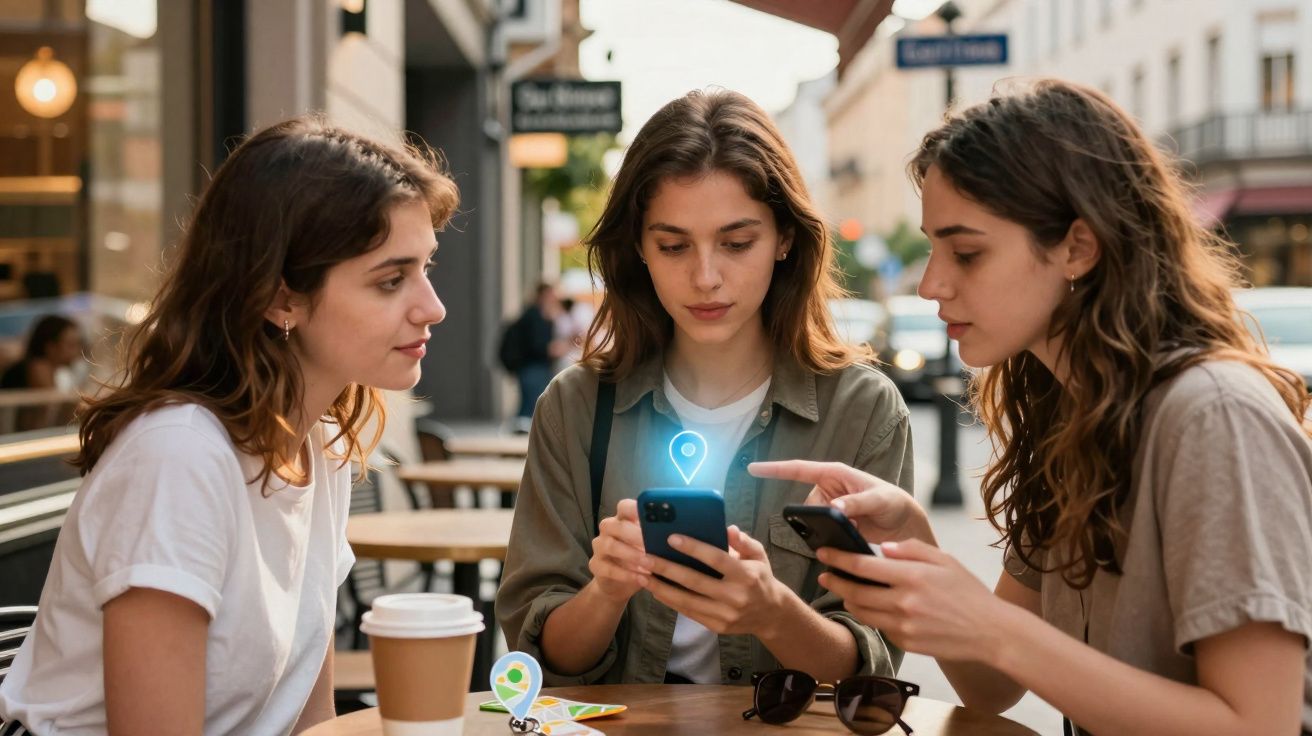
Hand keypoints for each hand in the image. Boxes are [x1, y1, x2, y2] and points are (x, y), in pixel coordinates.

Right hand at [588, 499, 650, 603]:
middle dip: (635, 534)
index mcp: (622, 519)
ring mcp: (599, 546)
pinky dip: (626, 573)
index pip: (624, 507)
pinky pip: (608, 568)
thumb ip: (658, 537)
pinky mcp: (595, 565)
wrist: (618, 583)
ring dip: (631, 554)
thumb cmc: (640, 559)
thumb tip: (680, 533)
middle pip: (616, 525)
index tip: (651, 514)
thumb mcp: (651, 547)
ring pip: (611, 545)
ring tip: (648, 563)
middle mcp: (608, 529)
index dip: (635, 508)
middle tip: (652, 543)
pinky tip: (641, 578)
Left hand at [640, 526, 790, 637]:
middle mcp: (735, 597)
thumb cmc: (760, 578)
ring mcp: (725, 614)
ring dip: (661, 588)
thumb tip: (727, 529)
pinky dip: (670, 600)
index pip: (716, 559)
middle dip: (667, 569)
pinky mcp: (717, 626)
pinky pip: (688, 612)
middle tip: (645, 557)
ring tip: (641, 574)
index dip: (693, 548)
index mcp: (746, 575)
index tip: (671, 537)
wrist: (771, 615)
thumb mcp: (759, 556)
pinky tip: (655, 589)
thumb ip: (743, 542)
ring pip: (686, 601)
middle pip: (695, 582)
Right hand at [749, 460, 930, 544]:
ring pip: (812, 521)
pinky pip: (819, 531)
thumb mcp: (879, 500)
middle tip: (848, 522)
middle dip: (817, 517)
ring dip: (826, 529)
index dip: (774, 469)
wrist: (904, 523)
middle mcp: (828, 489)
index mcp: (835, 474)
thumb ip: (857, 502)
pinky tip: (850, 537)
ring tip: (854, 529)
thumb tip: (835, 507)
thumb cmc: (894, 502)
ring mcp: (829, 507)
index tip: (752, 468)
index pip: (798, 469)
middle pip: (806, 505)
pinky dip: (829, 537)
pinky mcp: (832, 524)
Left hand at [817, 539, 1005, 662]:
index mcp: (912, 576)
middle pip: (855, 592)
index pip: (863, 566)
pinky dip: (870, 616)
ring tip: (843, 590)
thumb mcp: (945, 560)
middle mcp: (904, 602)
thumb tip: (884, 548)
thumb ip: (912, 549)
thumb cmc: (968, 592)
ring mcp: (904, 625)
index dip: (838, 559)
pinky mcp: (906, 643)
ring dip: (848, 600)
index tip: (824, 553)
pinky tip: (870, 607)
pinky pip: (879, 627)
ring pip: (862, 612)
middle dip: (834, 581)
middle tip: (824, 574)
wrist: (990, 632)